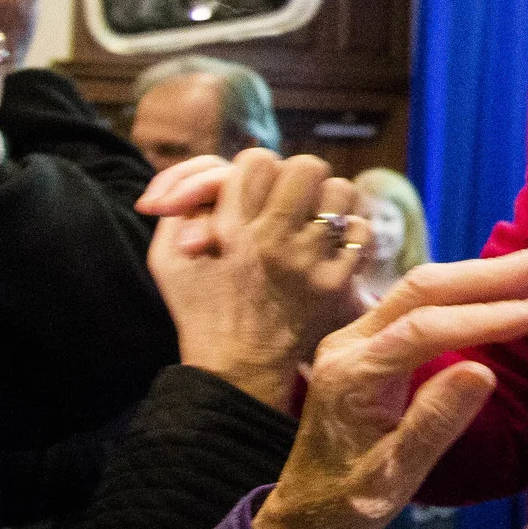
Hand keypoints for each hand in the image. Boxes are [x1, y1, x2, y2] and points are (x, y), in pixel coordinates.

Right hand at [147, 149, 363, 410]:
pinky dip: (347, 233)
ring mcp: (310, 261)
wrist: (236, 369)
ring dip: (326, 201)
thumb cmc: (199, 308)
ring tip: (309, 220)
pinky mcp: (337, 282)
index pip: (258, 160)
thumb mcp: (167, 256)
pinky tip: (327, 246)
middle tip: (285, 201)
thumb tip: (218, 174)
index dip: (253, 170)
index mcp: (230, 229)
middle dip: (294, 178)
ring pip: (341, 192)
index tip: (248, 194)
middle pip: (306, 167)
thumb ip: (185, 203)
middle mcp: (274, 240)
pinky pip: (360, 231)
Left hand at [253, 243, 527, 528]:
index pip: (426, 328)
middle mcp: (349, 342)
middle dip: (492, 273)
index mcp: (352, 375)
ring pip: (421, 288)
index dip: (489, 316)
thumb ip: (436, 422)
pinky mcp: (369, 340)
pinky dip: (465, 289)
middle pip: (423, 289)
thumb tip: (485, 371)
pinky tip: (499, 285)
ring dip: (481, 273)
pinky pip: (419, 302)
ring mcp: (356, 336)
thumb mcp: (396, 477)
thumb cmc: (350, 502)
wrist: (305, 510)